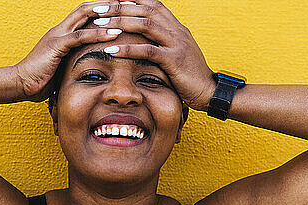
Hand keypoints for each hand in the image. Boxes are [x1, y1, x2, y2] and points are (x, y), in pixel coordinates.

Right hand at [14, 1, 122, 102]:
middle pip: (87, 8)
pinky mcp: (55, 46)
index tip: (124, 10)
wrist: (20, 84)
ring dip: (107, 14)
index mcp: (62, 33)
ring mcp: (57, 35)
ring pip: (85, 16)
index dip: (104, 9)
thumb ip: (75, 61)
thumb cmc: (41, 79)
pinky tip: (114, 34)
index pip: (86, 13)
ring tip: (127, 13)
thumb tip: (92, 69)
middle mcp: (60, 29)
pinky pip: (80, 36)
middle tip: (130, 4)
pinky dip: (98, 34)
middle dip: (109, 4)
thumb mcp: (63, 67)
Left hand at [87, 0, 215, 110]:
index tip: (110, 1)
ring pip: (145, 25)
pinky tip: (111, 50)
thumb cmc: (190, 76)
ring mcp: (176, 44)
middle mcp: (176, 30)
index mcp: (176, 27)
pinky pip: (148, 51)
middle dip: (119, 7)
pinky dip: (128, 49)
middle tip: (97, 9)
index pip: (151, 3)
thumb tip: (142, 42)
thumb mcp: (176, 54)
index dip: (131, 0)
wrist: (210, 91)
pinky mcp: (174, 60)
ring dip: (120, 23)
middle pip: (144, 9)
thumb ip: (162, 44)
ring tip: (99, 26)